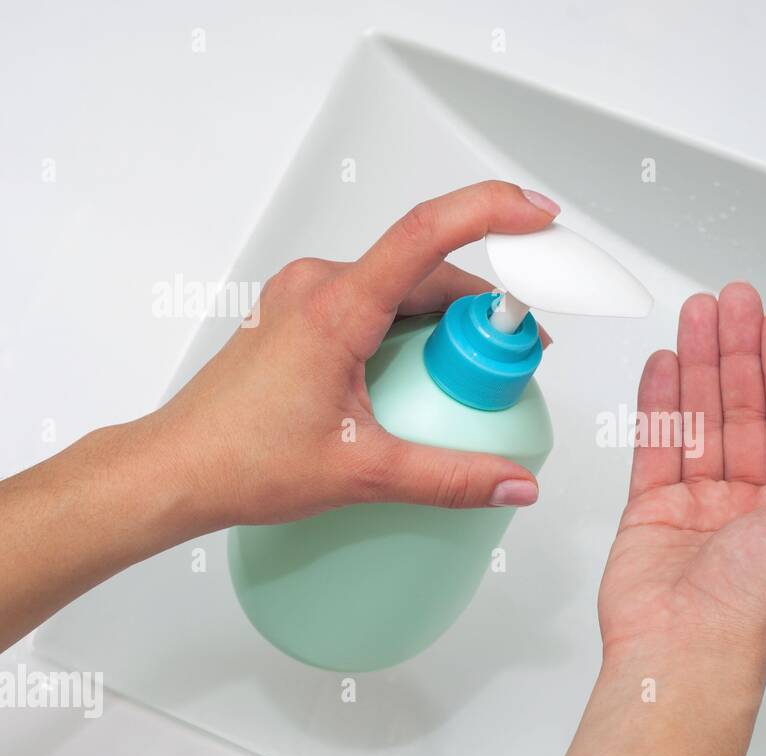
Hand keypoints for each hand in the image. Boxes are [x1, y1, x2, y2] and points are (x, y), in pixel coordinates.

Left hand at [146, 180, 560, 533]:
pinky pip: (377, 304)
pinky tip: (421, 380)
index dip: (492, 212)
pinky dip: (413, 331)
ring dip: (446, 323)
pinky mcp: (303, 315)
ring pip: (404, 287)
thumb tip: (514, 482)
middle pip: (428, 269)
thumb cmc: (242, 460)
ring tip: (465, 382)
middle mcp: (320, 285)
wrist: (175, 470)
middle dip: (481, 310)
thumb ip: (450, 478)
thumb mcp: (363, 473)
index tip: (539, 219)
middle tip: (512, 363)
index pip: (427, 233)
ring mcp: (307, 296)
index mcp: (336, 307)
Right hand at [597, 282, 765, 681]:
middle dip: (740, 352)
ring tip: (697, 315)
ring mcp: (698, 506)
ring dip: (700, 364)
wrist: (686, 653)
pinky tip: (664, 366)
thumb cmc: (753, 610)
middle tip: (735, 302)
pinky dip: (660, 405)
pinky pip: (657, 446)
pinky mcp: (651, 512)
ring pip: (701, 418)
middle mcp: (750, 504)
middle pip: (745, 408)